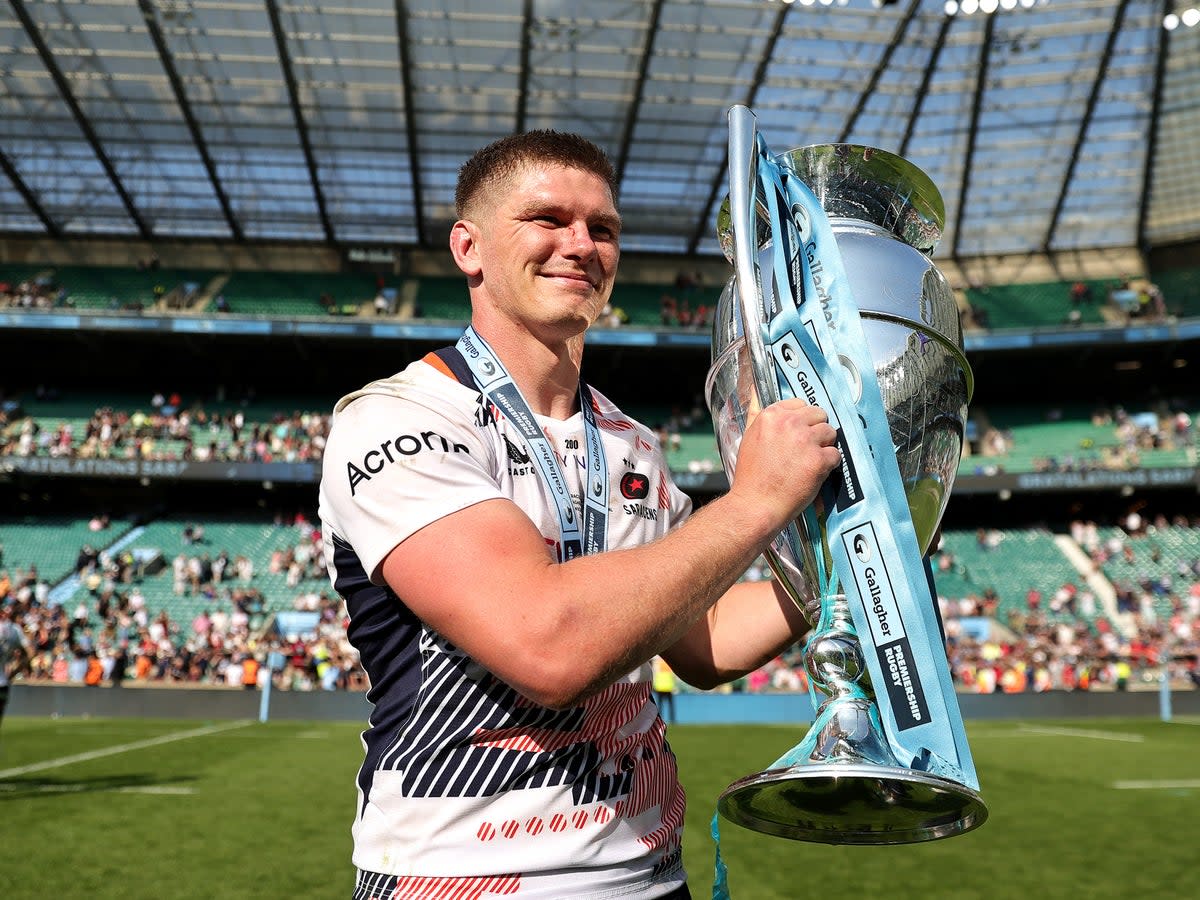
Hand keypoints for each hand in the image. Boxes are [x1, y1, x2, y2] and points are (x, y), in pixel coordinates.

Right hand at [728, 398, 840, 531]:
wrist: (756, 504)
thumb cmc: (751, 475)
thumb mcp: (748, 437)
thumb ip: (756, 412)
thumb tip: (754, 389)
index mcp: (771, 416)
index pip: (800, 404)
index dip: (802, 421)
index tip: (797, 434)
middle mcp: (789, 424)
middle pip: (819, 415)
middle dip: (816, 431)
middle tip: (805, 449)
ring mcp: (806, 441)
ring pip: (831, 433)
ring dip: (824, 446)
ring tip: (810, 461)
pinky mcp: (819, 460)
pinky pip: (836, 455)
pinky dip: (829, 465)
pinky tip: (815, 473)